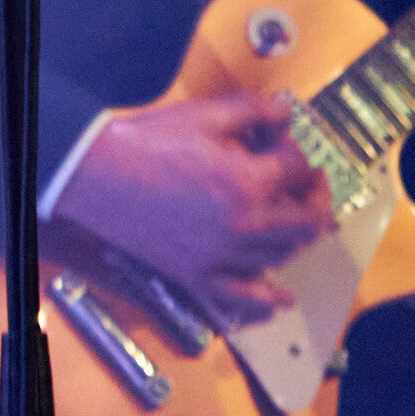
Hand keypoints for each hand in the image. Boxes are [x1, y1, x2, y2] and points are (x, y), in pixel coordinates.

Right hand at [49, 96, 334, 327]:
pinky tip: (280, 300)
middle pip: (305, 220)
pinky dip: (266, 302)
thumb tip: (287, 112)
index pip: (297, 169)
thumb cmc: (150, 143)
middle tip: (309, 181)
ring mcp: (224, 257)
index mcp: (250, 182)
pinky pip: (241, 299)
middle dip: (314, 196)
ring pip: (282, 255)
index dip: (296, 150)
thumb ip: (254, 113)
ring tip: (292, 218)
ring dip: (296, 235)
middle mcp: (247, 226)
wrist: (100, 177)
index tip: (283, 140)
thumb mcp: (205, 116)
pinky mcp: (199, 276)